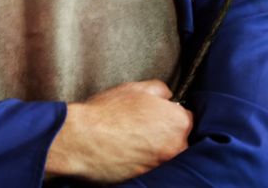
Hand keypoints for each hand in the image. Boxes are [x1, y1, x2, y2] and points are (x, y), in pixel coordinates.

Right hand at [46, 80, 192, 182]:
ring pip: (165, 155)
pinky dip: (143, 161)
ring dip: (154, 149)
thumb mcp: (135, 88)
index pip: (186, 118)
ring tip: (132, 140)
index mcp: (177, 122)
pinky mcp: (147, 179)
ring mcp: (162, 166)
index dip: (170, 115)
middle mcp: (175, 147)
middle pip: (179, 139)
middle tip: (143, 128)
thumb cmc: (106, 113)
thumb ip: (159, 90)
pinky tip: (127, 153)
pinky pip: (151, 168)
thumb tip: (167, 97)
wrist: (81, 140)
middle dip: (165, 134)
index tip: (159, 115)